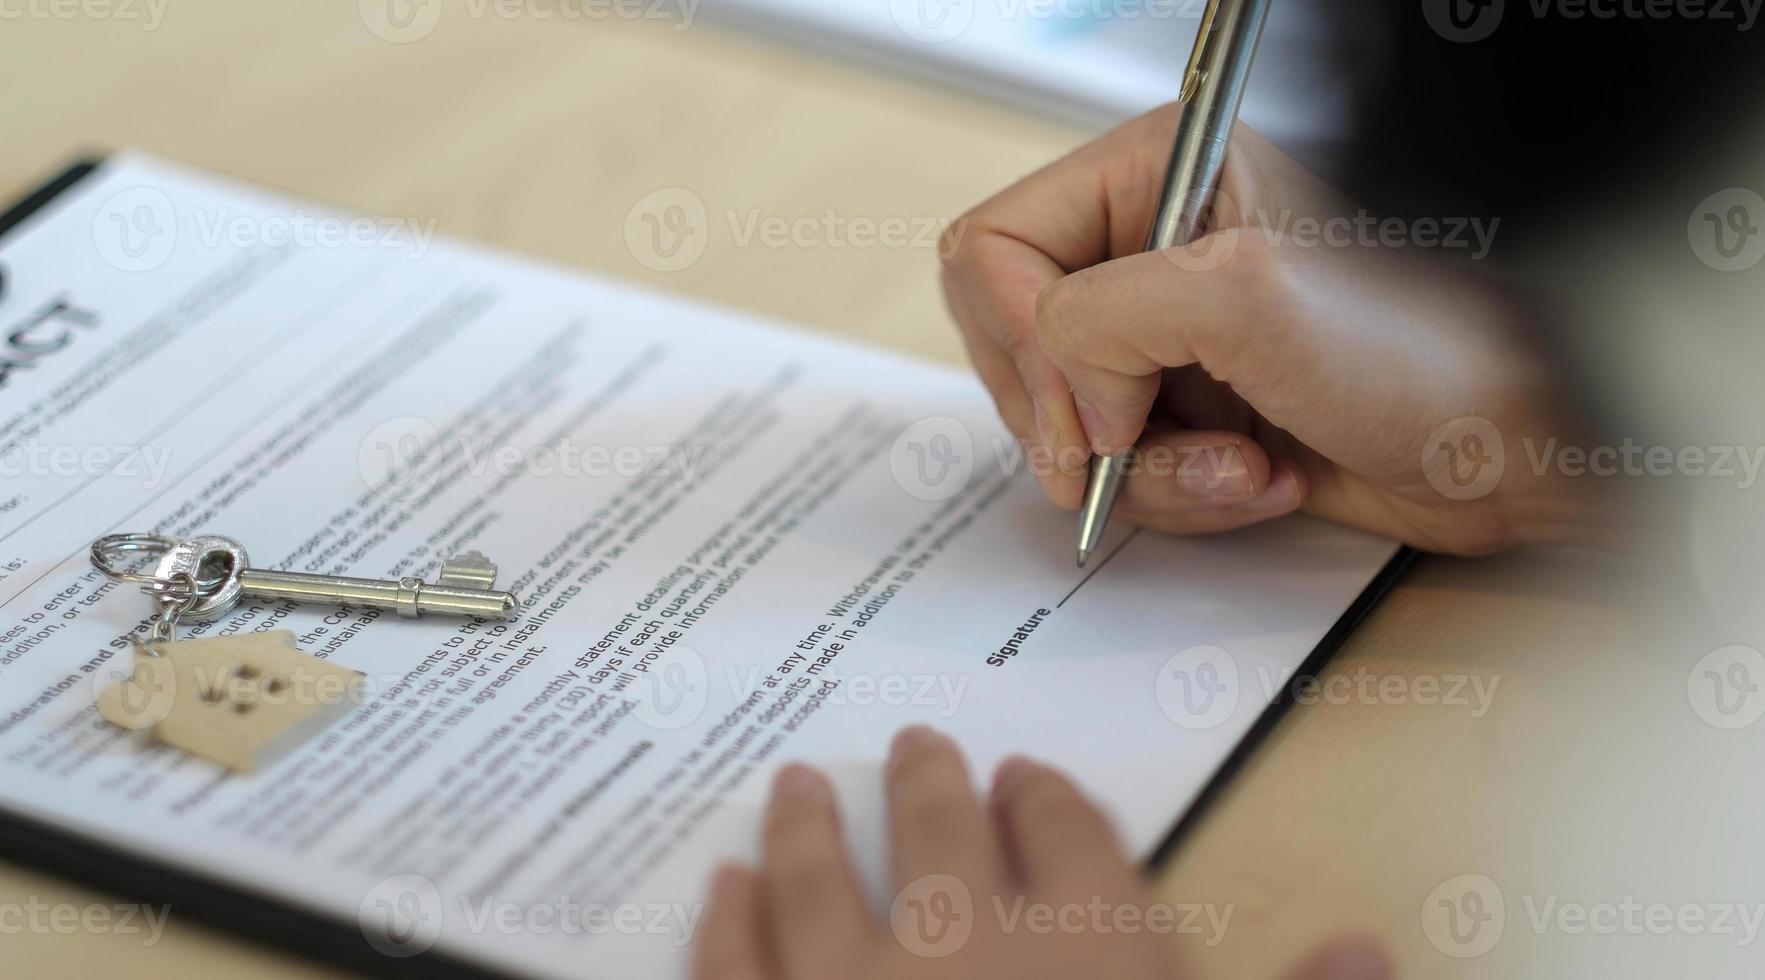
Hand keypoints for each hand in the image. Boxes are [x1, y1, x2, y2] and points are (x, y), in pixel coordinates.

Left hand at [694, 727, 1388, 979]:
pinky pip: (731, 967)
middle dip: (928, 785)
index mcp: (1089, 948)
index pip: (1071, 836)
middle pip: (940, 833)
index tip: (1026, 773)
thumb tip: (1375, 944)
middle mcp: (963, 942)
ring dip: (807, 827)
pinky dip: (724, 921)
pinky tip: (719, 885)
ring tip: (795, 786)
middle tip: (913, 744)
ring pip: (818, 878)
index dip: (1048, 800)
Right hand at [940, 104, 1597, 554]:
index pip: (994, 244)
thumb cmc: (1430, 347)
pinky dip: (1182, 495)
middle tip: (1140, 443)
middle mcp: (1150, 248)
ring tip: (1244, 463)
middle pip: (1012, 338)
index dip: (1024, 340)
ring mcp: (1169, 336)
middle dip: (1080, 416)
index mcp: (1156, 171)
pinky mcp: (1191, 410)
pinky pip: (1121, 471)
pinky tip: (1264, 476)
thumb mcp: (1248, 299)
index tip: (1090, 412)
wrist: (1521, 443)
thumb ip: (1102, 320)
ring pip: (1061, 421)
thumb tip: (1061, 401)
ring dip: (1148, 469)